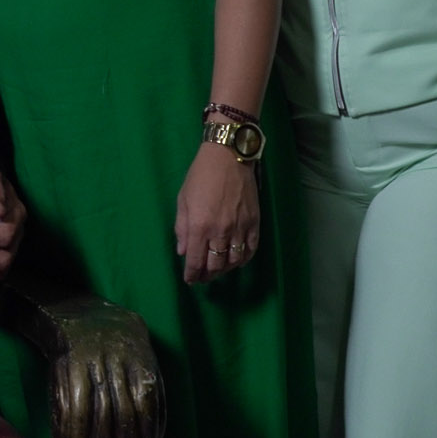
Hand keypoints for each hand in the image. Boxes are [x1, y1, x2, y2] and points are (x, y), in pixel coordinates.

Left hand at [174, 141, 260, 283]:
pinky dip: (243, 260)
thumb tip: (183, 252)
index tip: (190, 280)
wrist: (228, 157)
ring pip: (234, 261)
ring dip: (225, 270)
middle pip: (216, 265)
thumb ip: (182, 228)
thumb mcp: (183, 200)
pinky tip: (236, 260)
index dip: (192, 275)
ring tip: (217, 270)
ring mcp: (240, 229)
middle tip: (202, 278)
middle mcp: (221, 232)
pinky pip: (251, 250)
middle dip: (207, 275)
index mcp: (200, 226)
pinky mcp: (254, 223)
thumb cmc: (200, 176)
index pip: (196, 261)